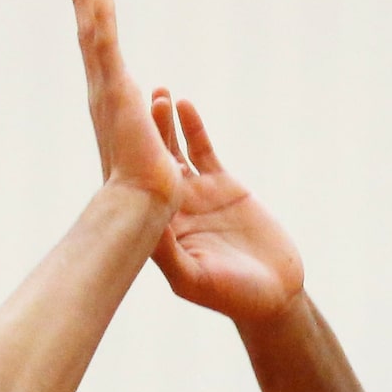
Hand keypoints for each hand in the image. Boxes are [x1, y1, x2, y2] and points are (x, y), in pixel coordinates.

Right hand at [64, 0, 181, 210]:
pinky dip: (101, 17)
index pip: (100, 60)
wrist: (140, 205)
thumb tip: (156, 136)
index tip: (89, 1)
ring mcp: (106, 92)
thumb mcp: (148, 157)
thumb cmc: (146, 196)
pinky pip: (106, 46)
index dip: (93, 29)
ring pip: (92, 36)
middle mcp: (102, 97)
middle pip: (90, 40)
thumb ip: (149, 140)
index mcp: (111, 109)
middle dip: (81, 3)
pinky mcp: (117, 91)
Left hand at [149, 93, 305, 325]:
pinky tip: (184, 104)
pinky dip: (193, 128)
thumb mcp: (195, 279)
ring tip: (157, 93)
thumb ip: (168, 254)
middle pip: (151, 164)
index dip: (126, 163)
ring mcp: (196, 195)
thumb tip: (141, 226)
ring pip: (175, 151)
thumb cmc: (233, 297)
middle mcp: (173, 209)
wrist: (275, 294)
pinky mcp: (222, 186)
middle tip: (132, 100)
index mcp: (160, 231)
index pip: (136, 192)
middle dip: (143, 133)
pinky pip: (203, 150)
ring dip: (164, 124)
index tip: (116, 137)